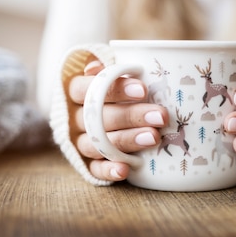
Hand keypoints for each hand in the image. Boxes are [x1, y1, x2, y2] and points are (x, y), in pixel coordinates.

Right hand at [68, 61, 167, 180]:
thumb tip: (98, 66)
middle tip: (161, 116)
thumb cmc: (118, 87)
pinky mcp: (88, 162)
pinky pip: (94, 169)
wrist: (105, 109)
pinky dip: (108, 170)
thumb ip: (114, 67)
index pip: (87, 88)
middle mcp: (75, 116)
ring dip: (125, 141)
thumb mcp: (115, 71)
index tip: (144, 89)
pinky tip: (125, 169)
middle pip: (97, 117)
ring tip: (153, 137)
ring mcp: (80, 141)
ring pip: (96, 143)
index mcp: (77, 90)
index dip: (115, 89)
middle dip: (131, 116)